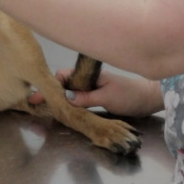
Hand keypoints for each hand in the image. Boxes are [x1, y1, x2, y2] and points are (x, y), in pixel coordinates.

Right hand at [29, 68, 164, 117]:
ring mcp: (92, 89)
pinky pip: (78, 99)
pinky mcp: (97, 97)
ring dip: (58, 97)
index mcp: (90, 75)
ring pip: (70, 92)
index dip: (50, 85)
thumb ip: (87, 98)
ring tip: (42, 105)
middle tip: (33, 100)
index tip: (38, 94)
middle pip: (64, 84)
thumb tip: (66, 99)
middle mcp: (89, 81)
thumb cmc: (130, 95)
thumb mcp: (107, 97)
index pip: (64, 76)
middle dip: (49, 91)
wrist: (149, 99)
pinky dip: (69, 103)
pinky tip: (62, 108)